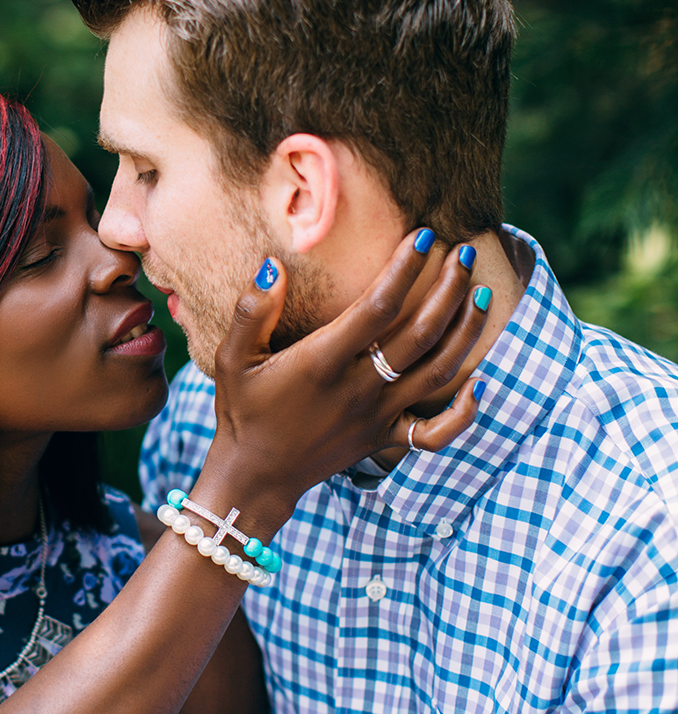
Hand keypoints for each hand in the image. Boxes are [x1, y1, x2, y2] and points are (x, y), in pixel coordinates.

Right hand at [199, 233, 484, 539]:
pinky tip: (480, 383)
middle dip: (449, 289)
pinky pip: (436, 433)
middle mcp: (358, 388)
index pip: (376, 307)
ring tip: (482, 296)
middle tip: (465, 253)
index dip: (404, 270)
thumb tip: (273, 265)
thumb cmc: (242, 411)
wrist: (255, 477)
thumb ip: (251, 311)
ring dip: (466, 333)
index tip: (423, 236)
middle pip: (420, 334)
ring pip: (437, 372)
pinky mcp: (384, 440)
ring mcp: (377, 416)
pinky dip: (465, 412)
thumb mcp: (232, 359)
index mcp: (322, 363)